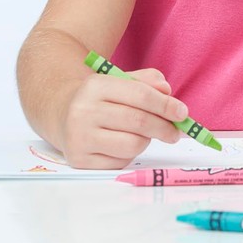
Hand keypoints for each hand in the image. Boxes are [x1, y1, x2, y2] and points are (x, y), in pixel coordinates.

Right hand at [59, 68, 188, 168]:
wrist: (59, 112)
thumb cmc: (98, 98)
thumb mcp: (118, 81)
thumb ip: (145, 82)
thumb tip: (167, 92)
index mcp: (95, 86)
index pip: (140, 96)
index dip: (166, 105)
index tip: (183, 113)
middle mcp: (84, 111)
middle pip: (138, 122)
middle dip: (164, 127)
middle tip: (176, 131)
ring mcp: (80, 137)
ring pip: (132, 145)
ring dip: (146, 141)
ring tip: (142, 134)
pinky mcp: (80, 160)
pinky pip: (120, 161)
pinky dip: (130, 154)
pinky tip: (122, 144)